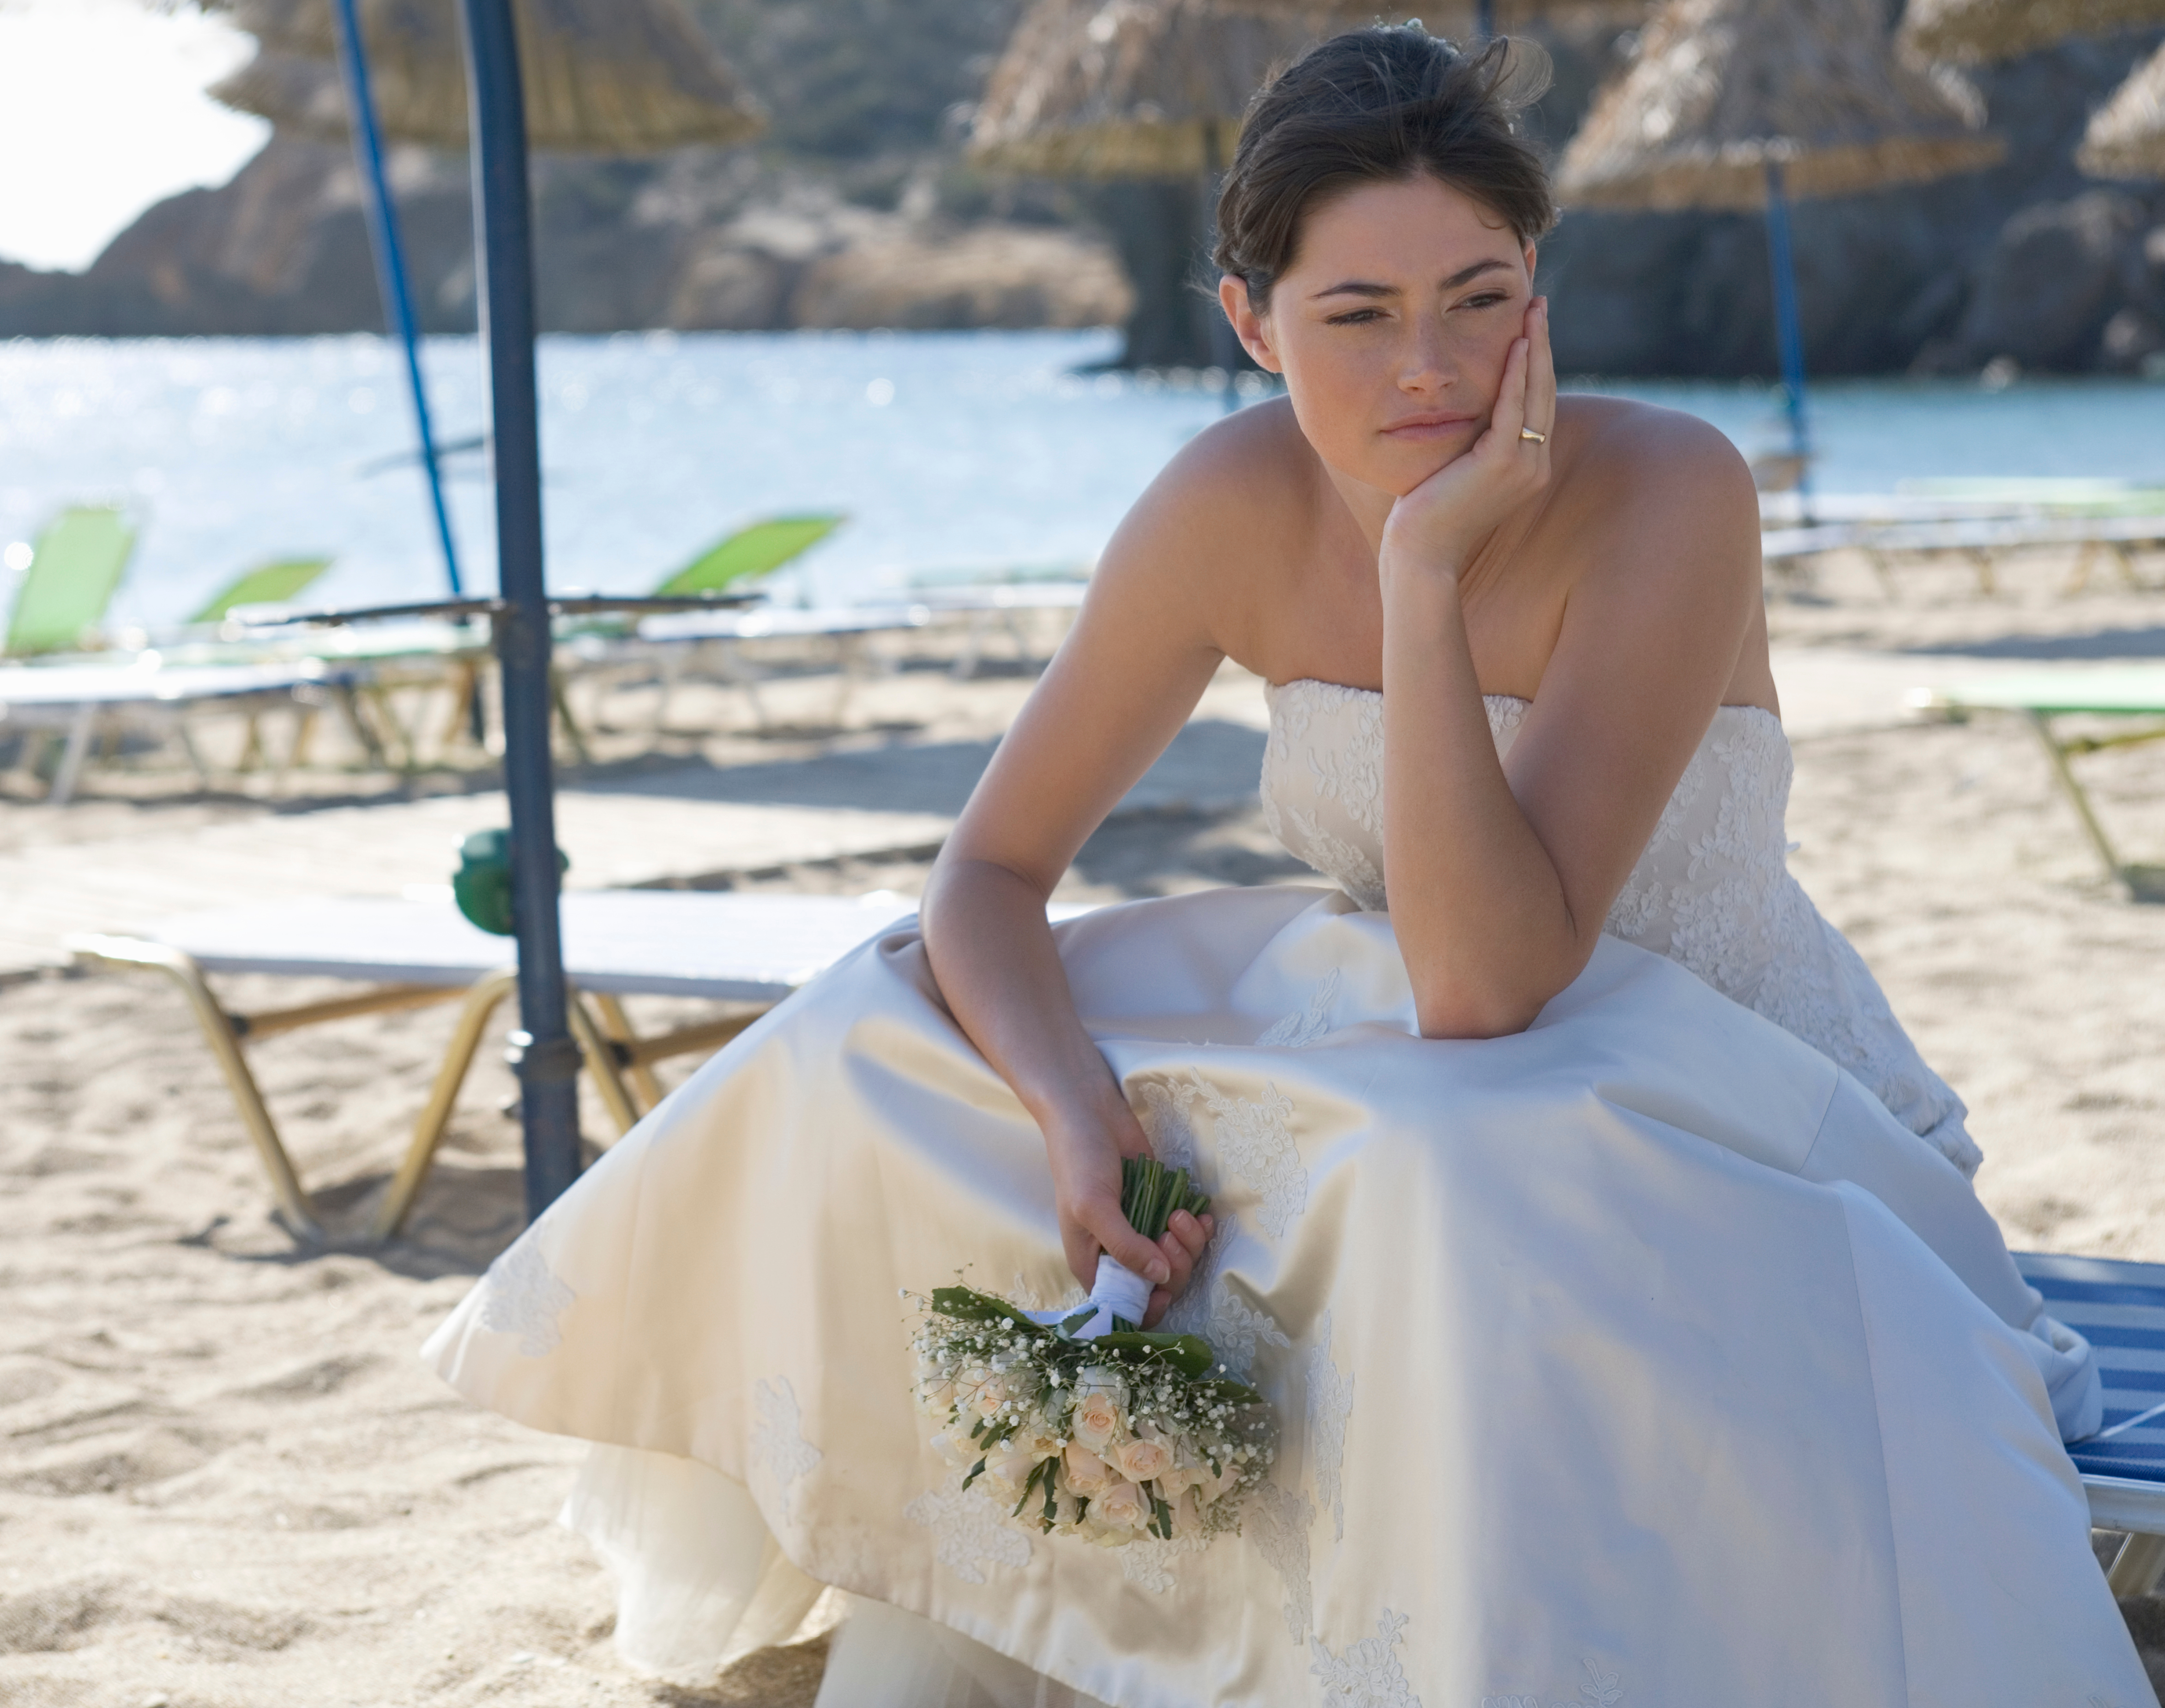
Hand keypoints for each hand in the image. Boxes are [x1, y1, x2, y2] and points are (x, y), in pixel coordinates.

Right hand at [1041, 1097, 1215, 1327]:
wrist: (1090, 1112)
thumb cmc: (1079, 1161)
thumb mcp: (1093, 1207)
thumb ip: (1125, 1246)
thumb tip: (1160, 1277)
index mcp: (1093, 1263)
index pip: (1122, 1307)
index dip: (1147, 1308)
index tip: (1164, 1290)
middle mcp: (1119, 1253)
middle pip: (1159, 1285)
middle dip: (1175, 1265)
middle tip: (1169, 1233)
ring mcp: (1143, 1230)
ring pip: (1179, 1260)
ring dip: (1189, 1244)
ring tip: (1180, 1214)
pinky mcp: (1162, 1207)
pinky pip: (1190, 1234)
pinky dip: (1199, 1229)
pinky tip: (1198, 1214)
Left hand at [1379, 296, 1554, 581]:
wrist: (1421, 554)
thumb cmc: (1427, 516)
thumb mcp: (1457, 470)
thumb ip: (1472, 442)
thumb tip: (1464, 411)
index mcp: (1527, 466)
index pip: (1536, 402)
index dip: (1535, 360)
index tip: (1530, 324)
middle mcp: (1534, 465)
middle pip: (1544, 390)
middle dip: (1542, 343)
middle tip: (1538, 302)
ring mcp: (1523, 465)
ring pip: (1536, 393)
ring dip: (1535, 346)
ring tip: (1533, 308)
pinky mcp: (1502, 463)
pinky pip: (1514, 408)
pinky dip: (1517, 373)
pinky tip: (1516, 343)